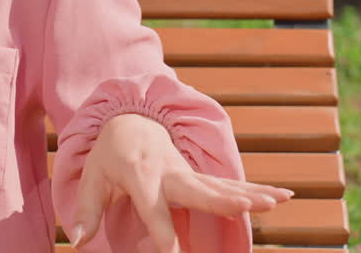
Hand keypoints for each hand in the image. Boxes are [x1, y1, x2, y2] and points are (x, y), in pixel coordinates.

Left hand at [71, 113, 293, 252]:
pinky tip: (284, 196)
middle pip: (198, 191)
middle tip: (244, 209)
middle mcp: (170, 174)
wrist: (127, 120)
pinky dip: (256, 190)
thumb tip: (76, 242)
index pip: (154, 212)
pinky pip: (231, 184)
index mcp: (140, 178)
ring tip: (277, 202)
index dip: (164, 237)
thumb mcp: (92, 180)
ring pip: (222, 186)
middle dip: (221, 201)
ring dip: (250, 194)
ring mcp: (189, 172)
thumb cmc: (108, 156)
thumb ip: (87, 212)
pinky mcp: (201, 174)